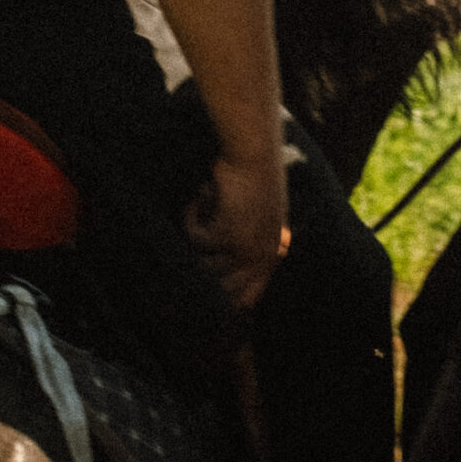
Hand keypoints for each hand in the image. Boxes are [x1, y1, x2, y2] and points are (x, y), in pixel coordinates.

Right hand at [187, 151, 289, 310]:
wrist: (255, 157)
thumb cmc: (258, 178)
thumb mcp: (264, 214)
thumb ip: (252, 240)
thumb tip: (219, 267)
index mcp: (273, 252)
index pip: (252, 293)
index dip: (232, 302)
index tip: (214, 304)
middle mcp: (262, 256)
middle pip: (225, 289)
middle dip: (204, 276)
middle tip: (187, 261)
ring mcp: (244, 248)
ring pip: (205, 266)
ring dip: (196, 240)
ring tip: (199, 213)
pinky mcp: (225, 234)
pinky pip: (194, 239)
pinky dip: (190, 218)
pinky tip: (197, 198)